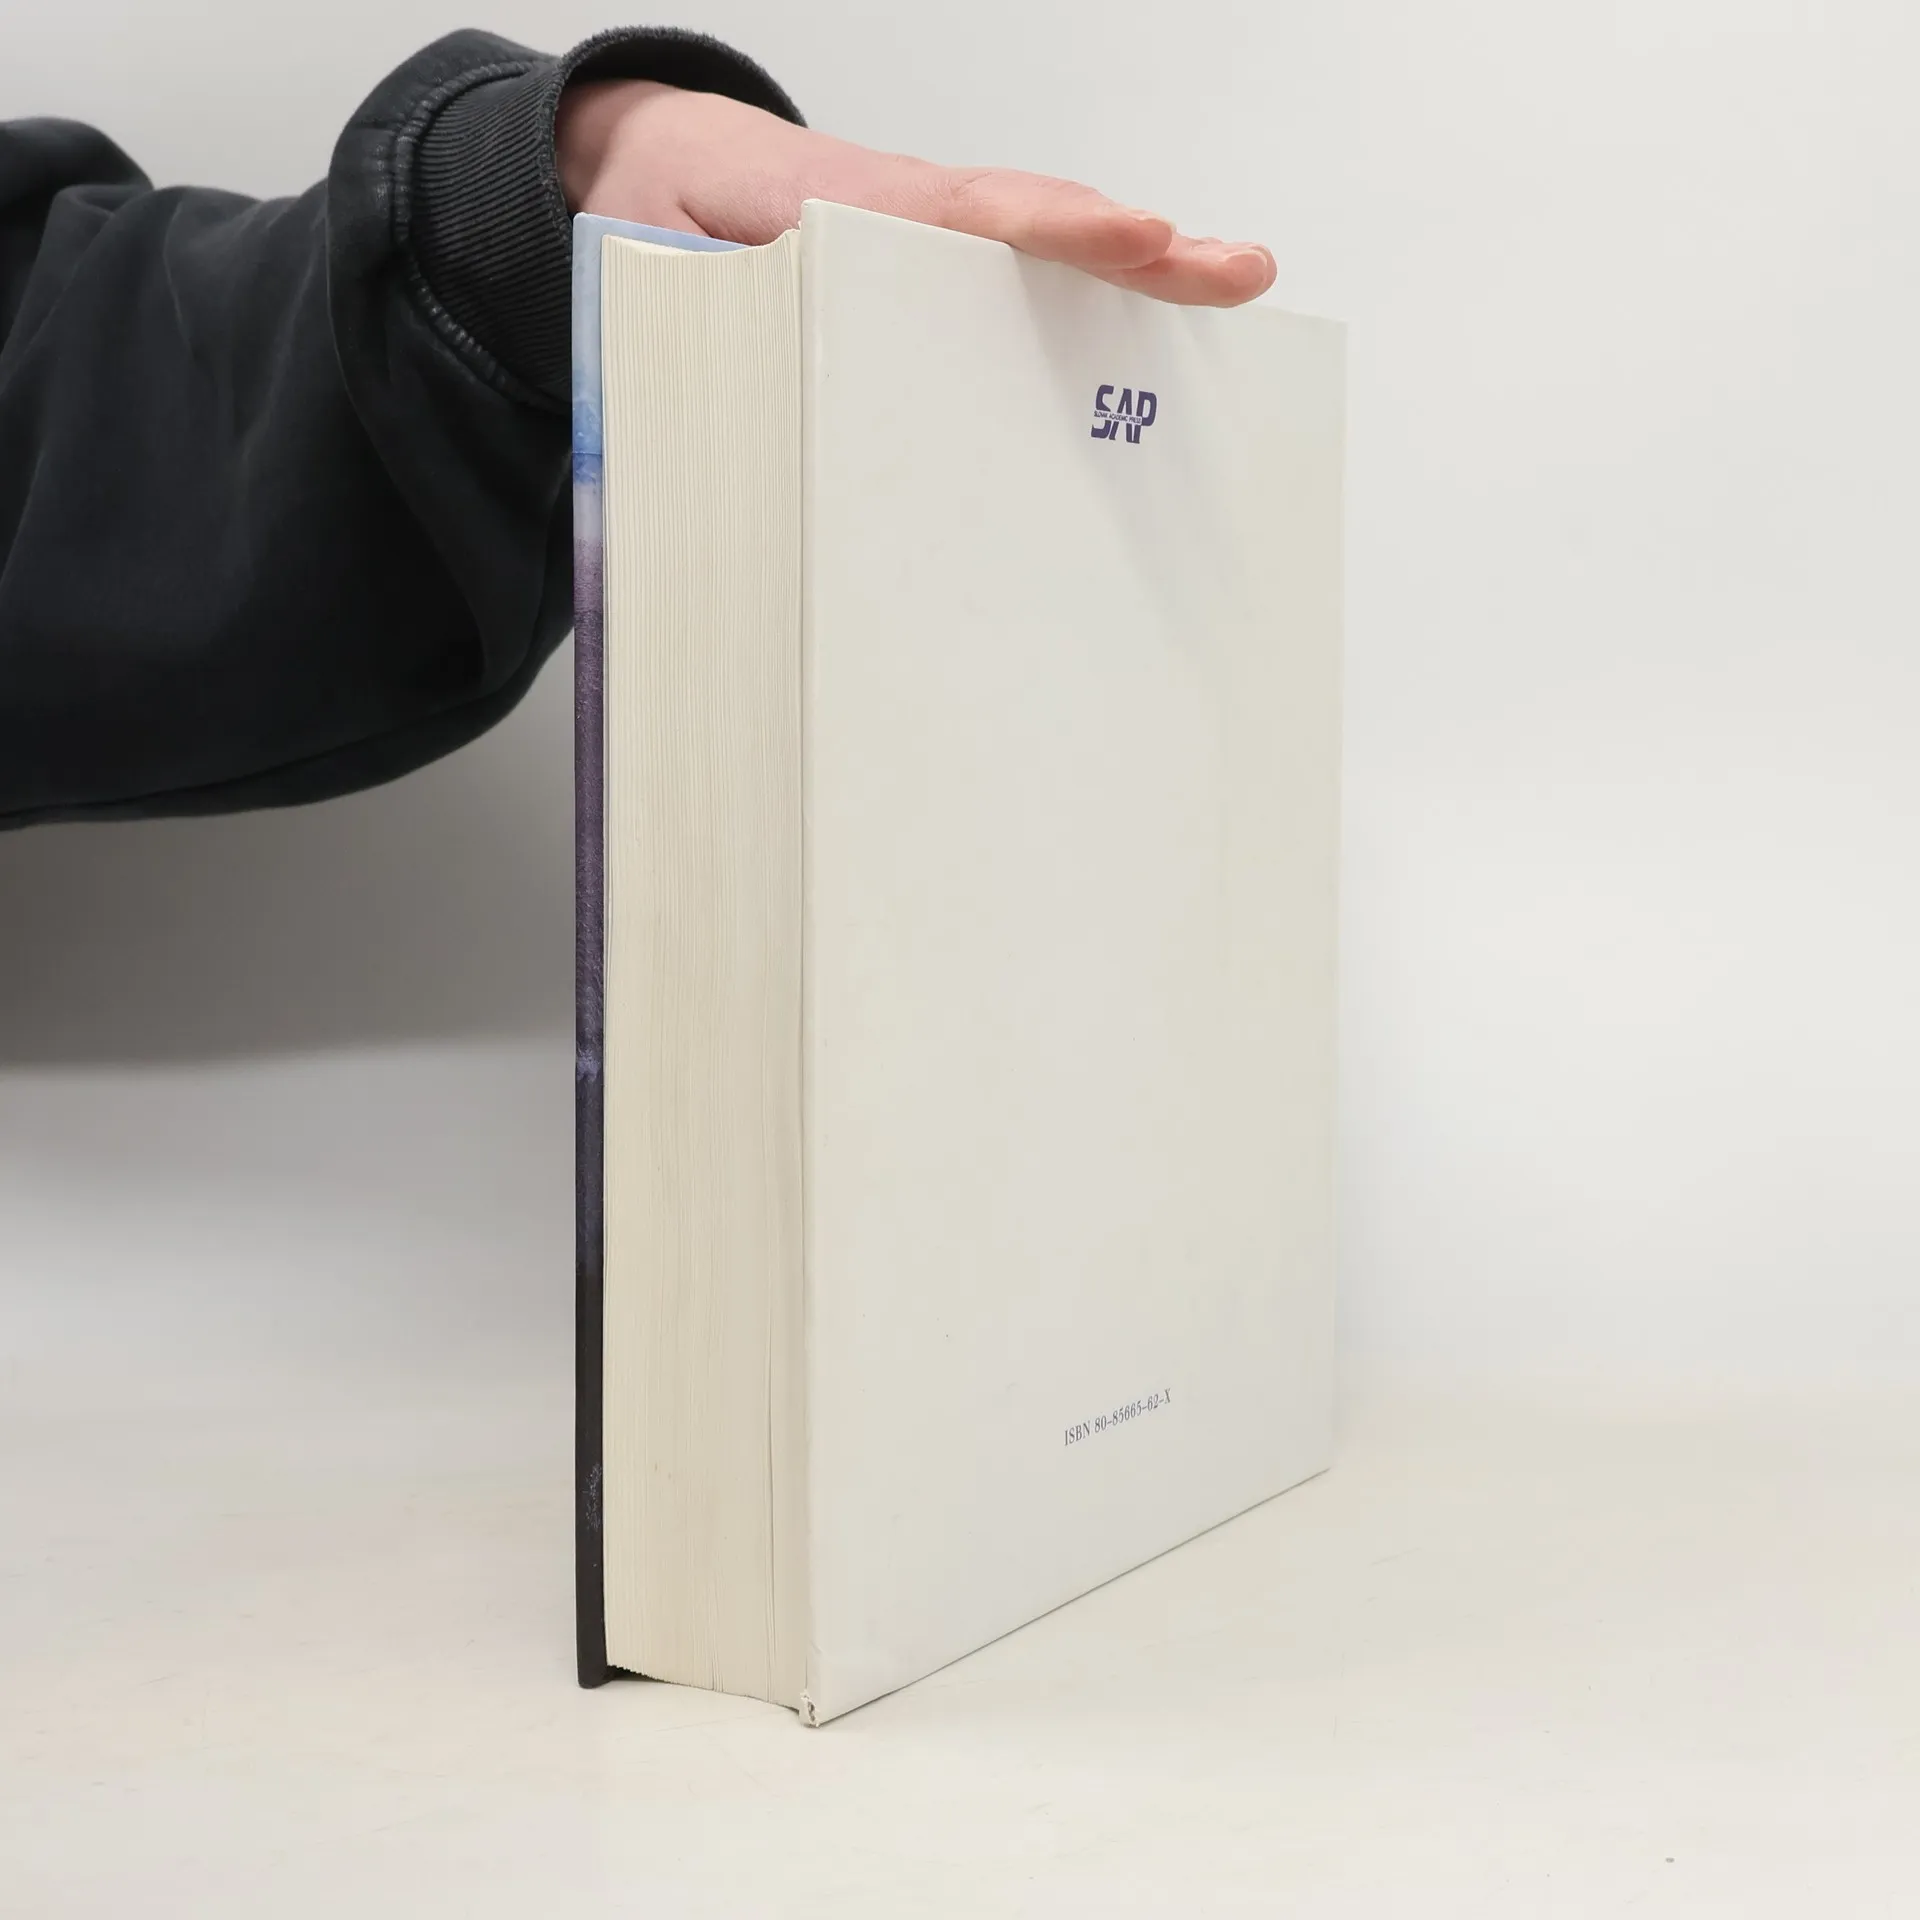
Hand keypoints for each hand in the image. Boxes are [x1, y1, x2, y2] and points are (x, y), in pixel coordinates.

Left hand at [556, 81, 1275, 307]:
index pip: (957, 212)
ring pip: (1038, 246)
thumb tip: (761, 389)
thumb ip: (706, 309)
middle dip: (1135, 246)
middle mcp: (903, 214)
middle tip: (1229, 266)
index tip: (1129, 234)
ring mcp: (928, 237)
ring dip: (1134, 269)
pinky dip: (1090, 289)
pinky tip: (1148, 334)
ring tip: (1230, 278)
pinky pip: (1016, 272)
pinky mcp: (933, 263)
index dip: (1046, 226)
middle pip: (1031, 223)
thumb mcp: (656, 261)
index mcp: (839, 208)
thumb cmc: (660, 215)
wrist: (648, 166)